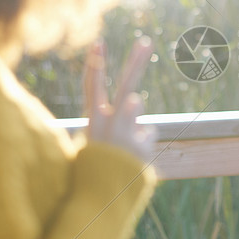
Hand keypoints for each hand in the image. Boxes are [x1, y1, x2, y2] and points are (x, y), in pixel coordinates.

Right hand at [84, 36, 156, 161]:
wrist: (101, 196)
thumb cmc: (96, 164)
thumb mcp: (97, 139)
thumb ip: (118, 116)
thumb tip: (136, 99)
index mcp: (93, 120)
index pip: (92, 87)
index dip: (94, 64)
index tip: (98, 42)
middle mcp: (108, 124)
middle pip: (126, 86)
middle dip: (135, 62)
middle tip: (146, 42)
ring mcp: (126, 134)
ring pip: (135, 107)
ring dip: (130, 109)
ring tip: (124, 127)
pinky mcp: (142, 146)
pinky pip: (147, 134)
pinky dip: (142, 144)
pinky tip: (133, 157)